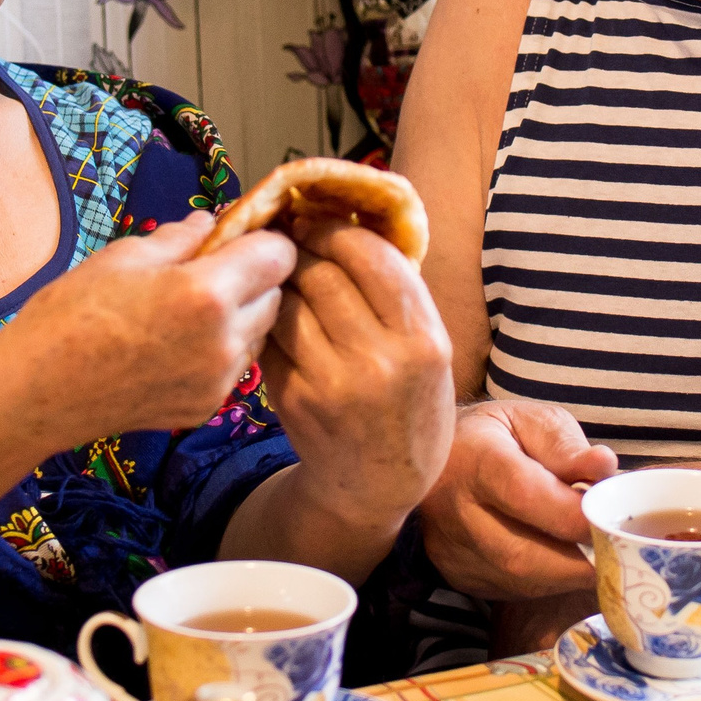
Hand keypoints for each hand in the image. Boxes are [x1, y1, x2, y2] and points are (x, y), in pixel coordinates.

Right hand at [4, 212, 293, 438]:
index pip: (279, 256)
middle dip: (254, 277)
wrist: (37, 390)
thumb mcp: (125, 256)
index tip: (241, 237)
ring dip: (241, 315)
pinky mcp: (206, 407)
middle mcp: (225, 341)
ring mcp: (219, 380)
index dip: (264, 240)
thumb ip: (181, 237)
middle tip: (211, 270)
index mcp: (207, 293)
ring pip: (259, 334)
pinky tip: (178, 343)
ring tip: (190, 309)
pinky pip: (235, 367)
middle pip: (276, 295)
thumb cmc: (71, 313)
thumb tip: (211, 222)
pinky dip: (221, 350)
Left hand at [259, 220, 454, 526]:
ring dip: (280, 280)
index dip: (337, 227)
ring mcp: (331, 384)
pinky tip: (276, 313)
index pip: (370, 256)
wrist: (380, 483)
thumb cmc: (411, 403)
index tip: (321, 219)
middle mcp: (379, 361)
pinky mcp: (292, 400)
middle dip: (301, 246)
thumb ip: (401, 293)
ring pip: (289, 303)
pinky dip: (269, 317)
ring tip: (283, 272)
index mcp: (422, 340)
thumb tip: (352, 217)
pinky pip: (271, 337)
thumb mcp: (430, 348)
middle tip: (292, 236)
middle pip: (323, 273)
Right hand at [416, 401, 616, 599]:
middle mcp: (454, 510)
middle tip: (614, 550)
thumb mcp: (531, 422)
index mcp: (475, 460)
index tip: (612, 520)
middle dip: (578, 560)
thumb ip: (567, 447)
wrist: (438, 461)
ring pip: (520, 581)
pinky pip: (513, 590)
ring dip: (566, 574)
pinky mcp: (459, 577)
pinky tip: (559, 559)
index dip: (574, 514)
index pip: (524, 494)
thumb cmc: (496, 437)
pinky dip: (547, 581)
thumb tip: (604, 467)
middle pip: (520, 554)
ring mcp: (452, 551)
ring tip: (592, 553)